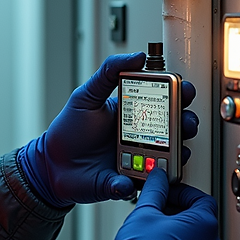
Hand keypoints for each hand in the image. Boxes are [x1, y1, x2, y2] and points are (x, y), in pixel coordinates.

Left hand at [16, 52, 199, 207]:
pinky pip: (145, 183)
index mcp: (132, 114)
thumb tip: (136, 57)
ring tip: (174, 151)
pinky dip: (146, 182)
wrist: (52, 164)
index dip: (179, 96)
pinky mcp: (130, 181)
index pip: (164, 102)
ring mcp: (138, 160)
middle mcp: (140, 137)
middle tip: (186, 122)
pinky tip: (140, 175)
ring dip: (177, 154)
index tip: (183, 91)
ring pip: (169, 158)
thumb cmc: (69, 130)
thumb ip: (108, 73)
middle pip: (175, 129)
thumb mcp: (86, 95)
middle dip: (187, 124)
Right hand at [111, 168, 223, 239]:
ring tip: (152, 235)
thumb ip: (154, 191)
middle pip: (198, 220)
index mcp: (204, 223)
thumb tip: (158, 179)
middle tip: (155, 212)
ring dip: (176, 234)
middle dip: (176, 213)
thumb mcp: (144, 213)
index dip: (181, 193)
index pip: (200, 198)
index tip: (166, 192)